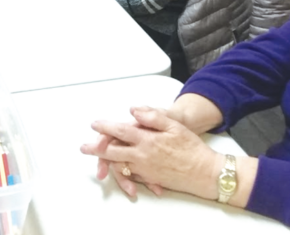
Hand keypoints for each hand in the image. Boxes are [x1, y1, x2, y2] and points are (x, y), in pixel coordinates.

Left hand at [80, 106, 223, 199]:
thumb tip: (133, 109)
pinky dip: (122, 173)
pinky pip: (131, 175)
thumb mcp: (174, 125)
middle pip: (113, 151)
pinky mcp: (150, 179)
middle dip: (97, 148)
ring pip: (119, 165)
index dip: (105, 127)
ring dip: (106, 162)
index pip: (120, 131)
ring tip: (97, 161)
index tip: (95, 124)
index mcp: (147, 139)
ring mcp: (145, 169)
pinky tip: (118, 170)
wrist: (204, 172)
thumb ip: (152, 116)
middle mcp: (142, 156)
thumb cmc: (192, 148)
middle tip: (85, 146)